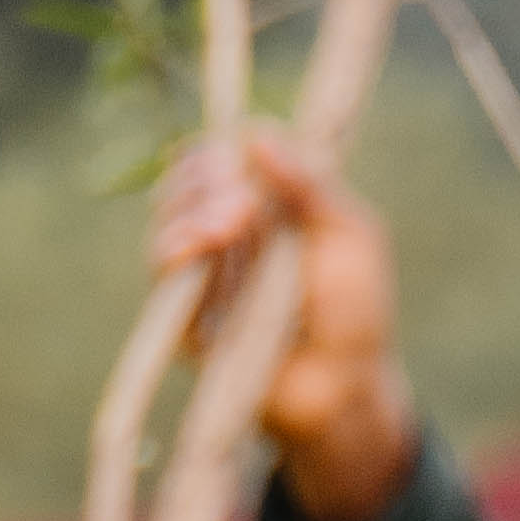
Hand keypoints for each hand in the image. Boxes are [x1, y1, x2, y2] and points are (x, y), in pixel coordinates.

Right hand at [155, 126, 413, 520]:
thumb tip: (257, 133)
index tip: (241, 146)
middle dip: (206, 174)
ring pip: (167, 220)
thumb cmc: (357, 312)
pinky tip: (196, 240)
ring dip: (190, 206)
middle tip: (241, 192)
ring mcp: (204, 276)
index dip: (222, 147)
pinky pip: (162, 276)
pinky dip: (172, 249)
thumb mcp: (351, 233)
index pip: (223, 158)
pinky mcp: (186, 319)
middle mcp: (227, 235)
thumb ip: (312, 183)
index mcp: (264, 207)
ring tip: (231, 220)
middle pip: (188, 182)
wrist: (345, 388)